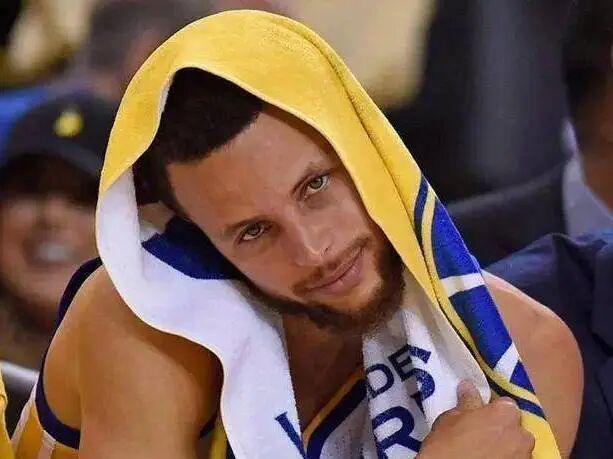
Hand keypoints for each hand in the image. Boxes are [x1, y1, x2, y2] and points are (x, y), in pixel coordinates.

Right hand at [417, 380, 534, 458]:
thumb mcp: (451, 418)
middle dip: (502, 430)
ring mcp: (524, 457)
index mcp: (506, 413)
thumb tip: (468, 387)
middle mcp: (522, 434)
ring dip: (505, 447)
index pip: (505, 405)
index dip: (492, 411)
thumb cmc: (449, 445)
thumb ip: (466, 402)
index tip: (480, 417)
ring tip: (484, 452)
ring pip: (517, 447)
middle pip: (515, 427)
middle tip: (481, 435)